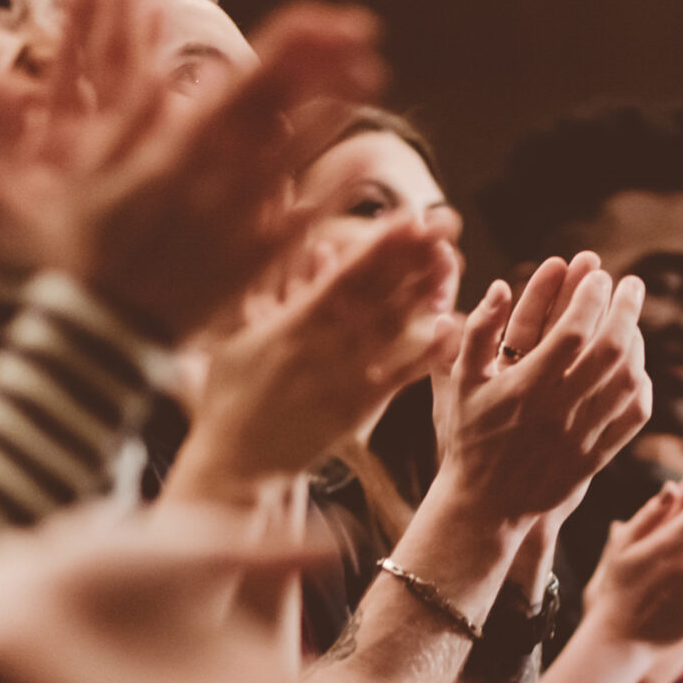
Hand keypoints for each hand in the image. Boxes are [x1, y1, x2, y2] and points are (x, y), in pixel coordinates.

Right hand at [0, 0, 386, 337]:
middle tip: (363, 35)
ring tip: (368, 76)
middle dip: (325, 65)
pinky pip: (304, 221)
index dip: (294, 47)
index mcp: (177, 150)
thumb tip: (152, 69)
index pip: (246, 84)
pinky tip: (362, 164)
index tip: (329, 20)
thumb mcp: (82, 173)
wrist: (98, 333)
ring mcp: (241, 224)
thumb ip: (123, 118)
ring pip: (300, 158)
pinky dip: (335, 190)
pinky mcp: (254, 263)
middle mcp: (217, 181)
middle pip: (283, 111)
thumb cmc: (80, 249)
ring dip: (337, 113)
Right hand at [172, 210, 461, 496]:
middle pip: (376, 295)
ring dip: (423, 295)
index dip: (378, 247)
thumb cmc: (231, 395)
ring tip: (451, 262)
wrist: (237, 464)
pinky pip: (398, 376)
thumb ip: (281, 290)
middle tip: (444, 226)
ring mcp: (344, 378)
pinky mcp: (359, 408)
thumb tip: (318, 247)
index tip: (407, 218)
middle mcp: (323, 347)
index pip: (343, 277)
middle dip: (410, 258)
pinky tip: (451, 328)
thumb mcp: (241, 333)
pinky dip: (425, 353)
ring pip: (392, 329)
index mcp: (292, 324)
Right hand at [432, 254, 653, 525]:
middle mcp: (558, 411)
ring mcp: (582, 436)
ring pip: (627, 380)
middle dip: (626, 309)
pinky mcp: (596, 458)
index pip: (571, 332)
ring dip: (637, 343)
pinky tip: (637, 367)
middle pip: (610, 350)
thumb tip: (499, 286)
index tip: (599, 275)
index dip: (590, 298)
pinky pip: (633, 416)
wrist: (484, 508)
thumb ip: (476, 333)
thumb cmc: (468, 441)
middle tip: (631, 283)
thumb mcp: (459, 385)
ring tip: (633, 321)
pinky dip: (642, 386)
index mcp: (524, 389)